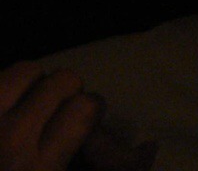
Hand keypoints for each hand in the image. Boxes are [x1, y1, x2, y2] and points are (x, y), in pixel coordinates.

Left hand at [0, 62, 156, 170]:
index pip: (86, 106)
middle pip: (63, 79)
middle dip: (65, 94)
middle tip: (52, 117)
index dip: (89, 112)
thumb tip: (150, 145)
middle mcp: (10, 139)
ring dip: (30, 84)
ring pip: (23, 69)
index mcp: (41, 167)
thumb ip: (113, 170)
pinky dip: (1, 94)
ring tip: (22, 107)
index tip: (79, 128)